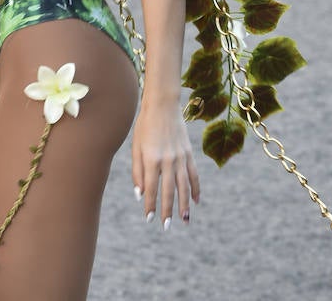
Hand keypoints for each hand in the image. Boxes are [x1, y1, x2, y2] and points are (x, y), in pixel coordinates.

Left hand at [132, 101, 200, 227]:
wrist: (163, 105)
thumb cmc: (145, 125)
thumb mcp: (136, 146)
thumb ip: (137, 171)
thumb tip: (140, 194)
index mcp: (152, 158)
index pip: (151, 188)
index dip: (150, 204)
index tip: (149, 218)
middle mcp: (167, 160)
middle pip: (169, 190)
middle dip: (167, 210)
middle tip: (166, 226)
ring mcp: (180, 157)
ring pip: (184, 186)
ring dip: (184, 204)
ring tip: (184, 220)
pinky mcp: (189, 153)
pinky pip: (194, 174)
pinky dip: (195, 188)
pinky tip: (196, 201)